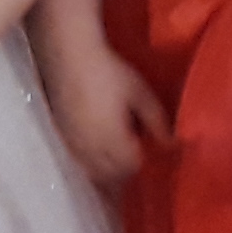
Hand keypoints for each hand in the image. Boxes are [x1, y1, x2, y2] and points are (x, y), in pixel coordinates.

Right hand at [47, 40, 171, 188]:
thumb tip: (171, 144)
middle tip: (137, 161)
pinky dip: (91, 164)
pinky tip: (99, 154)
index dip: (142, 165)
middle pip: (110, 176)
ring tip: (119, 161)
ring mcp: (72, 143)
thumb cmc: (109, 72)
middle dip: (125, 173)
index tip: (151, 156)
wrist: (69, 56)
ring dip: (107, 173)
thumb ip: (157, 122)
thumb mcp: (141, 94)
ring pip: (92, 172)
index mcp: (111, 139)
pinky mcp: (61, 135)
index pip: (129, 167)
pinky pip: (78, 161)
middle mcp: (90, 148)